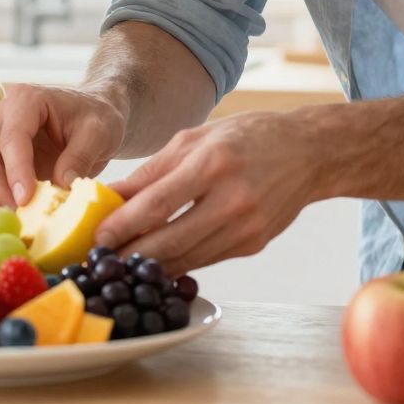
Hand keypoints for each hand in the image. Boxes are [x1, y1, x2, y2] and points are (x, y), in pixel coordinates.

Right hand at [0, 82, 125, 207]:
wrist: (93, 114)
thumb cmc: (95, 117)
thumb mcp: (98, 133)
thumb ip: (80, 157)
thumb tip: (60, 187)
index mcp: (25, 100)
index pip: (12, 138)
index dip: (16, 170)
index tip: (25, 199)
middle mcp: (1, 115)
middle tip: (17, 217)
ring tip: (20, 219)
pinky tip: (19, 215)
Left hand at [93, 111, 318, 276]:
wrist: (308, 152)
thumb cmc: (246, 137)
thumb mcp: (195, 139)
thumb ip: (152, 171)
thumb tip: (110, 197)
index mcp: (213, 164)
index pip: (157, 204)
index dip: (122, 226)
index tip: (95, 238)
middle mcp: (232, 199)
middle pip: (169, 241)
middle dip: (129, 256)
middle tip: (100, 262)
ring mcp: (246, 228)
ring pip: (187, 259)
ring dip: (150, 266)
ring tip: (121, 267)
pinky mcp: (253, 245)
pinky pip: (206, 260)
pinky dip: (178, 264)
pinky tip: (156, 264)